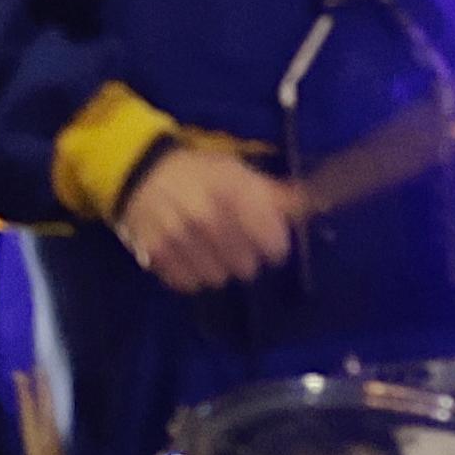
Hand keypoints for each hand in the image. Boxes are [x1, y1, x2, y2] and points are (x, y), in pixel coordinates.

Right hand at [116, 143, 298, 291]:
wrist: (140, 172)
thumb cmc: (198, 172)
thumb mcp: (237, 172)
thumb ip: (274, 194)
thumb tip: (314, 205)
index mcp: (232, 192)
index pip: (272, 241)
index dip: (276, 245)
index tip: (271, 242)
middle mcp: (207, 218)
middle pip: (247, 266)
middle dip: (247, 257)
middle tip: (236, 242)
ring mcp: (180, 239)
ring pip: (219, 278)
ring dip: (219, 268)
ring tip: (212, 249)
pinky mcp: (157, 256)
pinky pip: (189, 283)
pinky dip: (193, 275)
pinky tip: (191, 256)